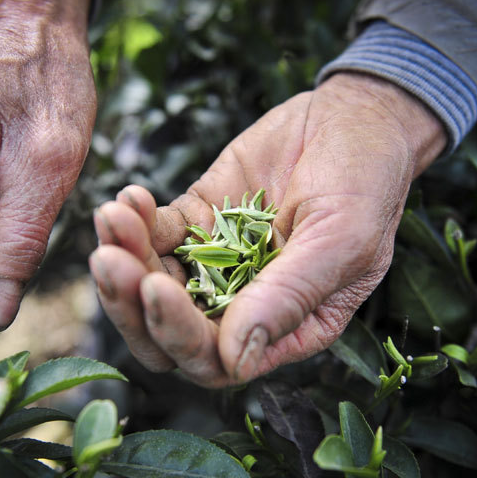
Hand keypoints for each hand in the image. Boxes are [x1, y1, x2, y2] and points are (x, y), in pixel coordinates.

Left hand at [89, 73, 445, 386]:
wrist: (356, 118)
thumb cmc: (367, 184)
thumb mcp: (340, 241)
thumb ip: (288, 298)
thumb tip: (234, 359)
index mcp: (284, 328)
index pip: (216, 358)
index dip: (177, 334)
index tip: (155, 286)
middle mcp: (242, 305)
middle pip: (167, 331)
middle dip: (131, 302)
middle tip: (109, 260)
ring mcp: (215, 263)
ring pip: (152, 281)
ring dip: (125, 257)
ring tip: (113, 217)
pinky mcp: (197, 221)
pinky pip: (156, 234)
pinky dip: (135, 221)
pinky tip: (129, 197)